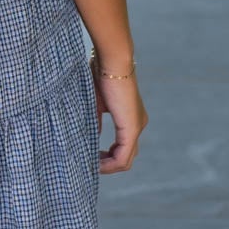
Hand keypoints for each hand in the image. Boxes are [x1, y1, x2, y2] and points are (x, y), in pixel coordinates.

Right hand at [90, 59, 147, 174]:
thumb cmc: (100, 76)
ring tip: (93, 166)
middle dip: (108, 164)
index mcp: (131, 117)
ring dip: (109, 166)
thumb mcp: (95, 104)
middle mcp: (139, 124)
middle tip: (91, 164)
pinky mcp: (132, 128)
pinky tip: (97, 163)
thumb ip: (95, 122)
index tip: (90, 156)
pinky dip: (110, 164)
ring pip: (126, 160)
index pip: (124, 147)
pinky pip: (123, 157)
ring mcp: (137, 127)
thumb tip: (91, 138)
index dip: (107, 157)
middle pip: (126, 157)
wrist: (110, 62)